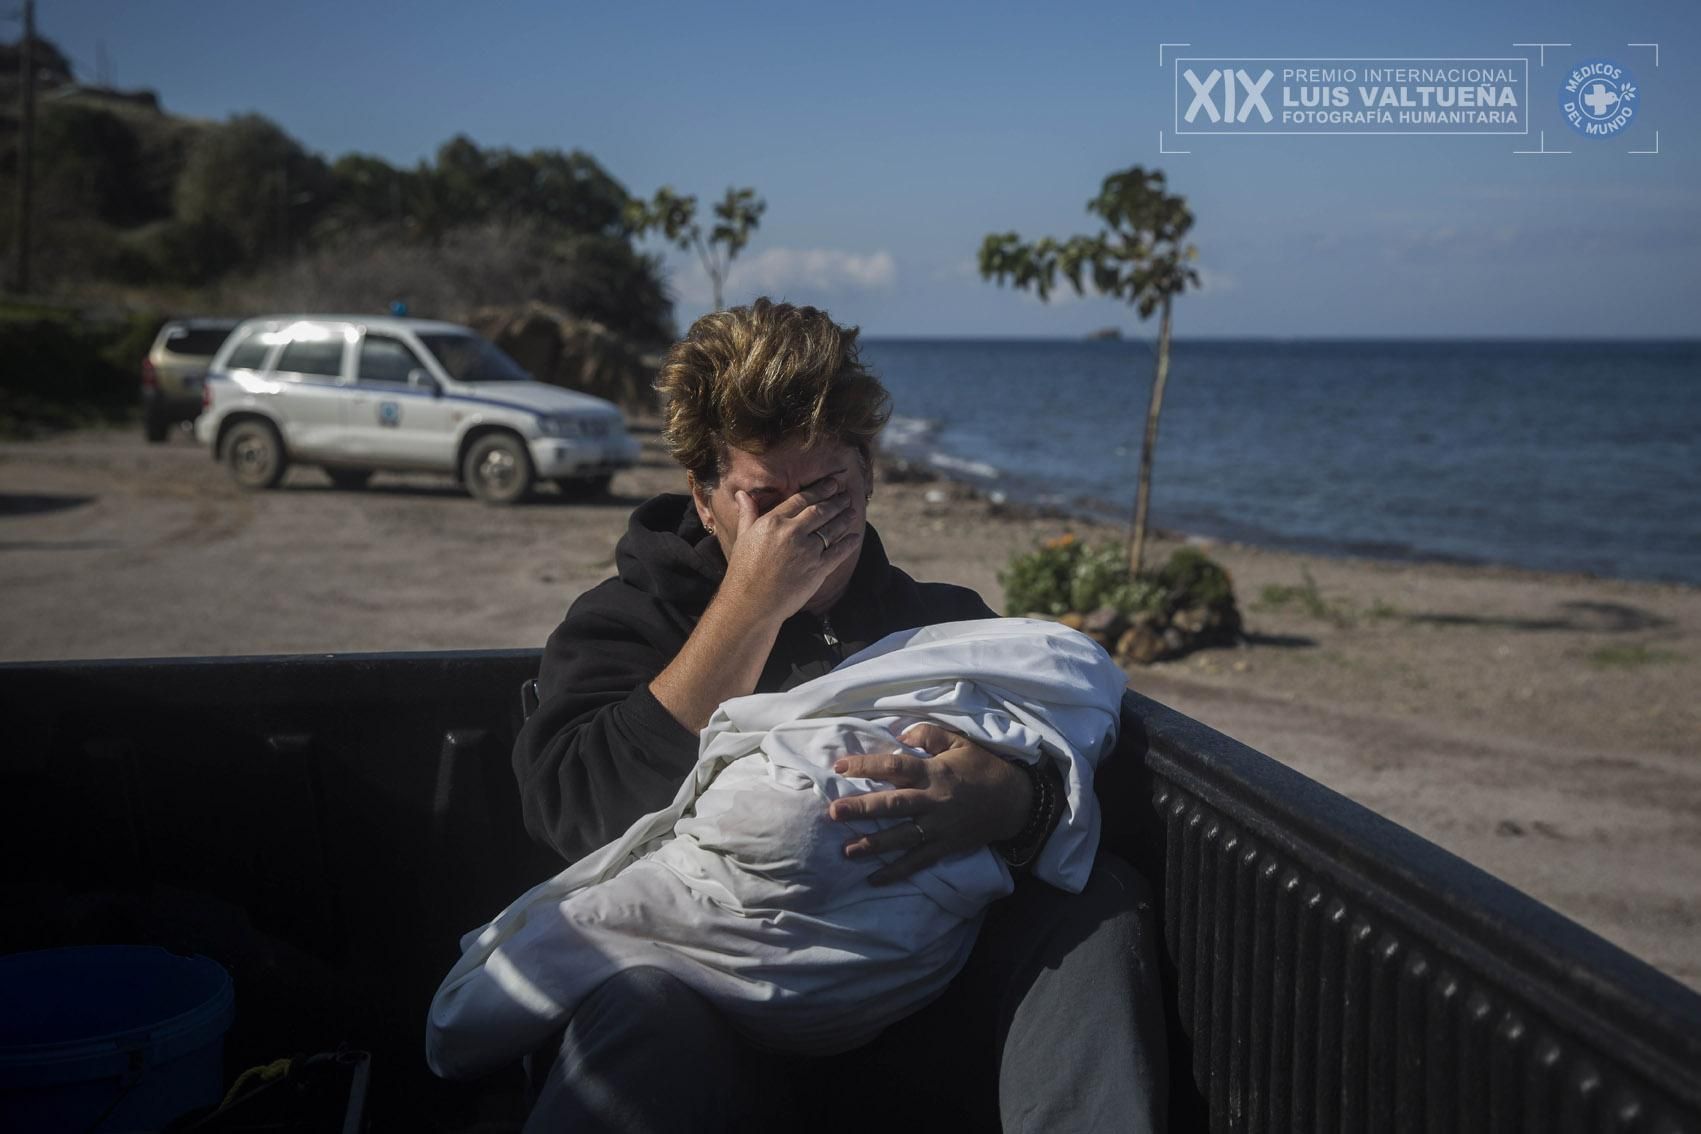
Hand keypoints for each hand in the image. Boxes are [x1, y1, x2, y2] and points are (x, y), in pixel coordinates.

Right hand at [720, 476, 862, 619]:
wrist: (751, 603)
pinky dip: (849, 542)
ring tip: (852, 511)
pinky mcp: (818, 569)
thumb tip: (741, 494)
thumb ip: (747, 513)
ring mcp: (807, 550)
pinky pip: (839, 551)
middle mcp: (792, 532)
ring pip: (832, 528)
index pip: (801, 499)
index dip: (819, 489)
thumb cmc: (743, 571)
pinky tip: (855, 536)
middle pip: (821, 510)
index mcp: (773, 521)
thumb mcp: (742, 537)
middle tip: (845, 495)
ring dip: (844, 518)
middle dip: (836, 501)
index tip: (831, 484)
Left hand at [827, 723, 1032, 884]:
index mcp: (935, 772)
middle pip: (893, 804)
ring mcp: (939, 827)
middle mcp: (933, 801)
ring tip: (846, 850)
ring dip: (873, 844)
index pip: (895, 767)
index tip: (840, 766)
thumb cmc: (984, 768)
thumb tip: (900, 733)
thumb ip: (930, 735)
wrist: (1016, 802)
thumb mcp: (961, 742)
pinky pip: (918, 861)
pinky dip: (897, 872)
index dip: (867, 766)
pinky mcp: (945, 847)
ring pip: (901, 837)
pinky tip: (874, 878)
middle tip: (834, 813)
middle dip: (862, 808)